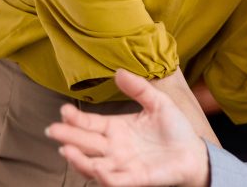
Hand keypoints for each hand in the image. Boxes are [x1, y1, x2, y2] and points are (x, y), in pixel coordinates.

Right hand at [46, 69, 210, 186]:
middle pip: (85, 143)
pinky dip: (105, 176)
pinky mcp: (134, 179)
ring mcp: (121, 165)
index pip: (90, 123)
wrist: (194, 152)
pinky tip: (98, 167)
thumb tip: (119, 71)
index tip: (64, 110)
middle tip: (52, 130)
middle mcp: (113, 148)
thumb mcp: (158, 103)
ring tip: (67, 149)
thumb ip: (139, 88)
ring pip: (92, 165)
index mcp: (116, 129)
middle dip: (68, 137)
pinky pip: (115, 181)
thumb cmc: (175, 129)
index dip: (76, 118)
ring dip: (79, 159)